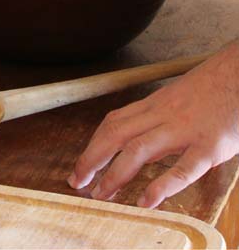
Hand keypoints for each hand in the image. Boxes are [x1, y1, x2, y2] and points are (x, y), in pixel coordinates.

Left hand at [68, 43, 238, 207]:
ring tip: (102, 195)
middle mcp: (163, 115)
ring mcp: (185, 129)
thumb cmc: (212, 88)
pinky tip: (147, 202)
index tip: (80, 166)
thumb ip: (157, 117)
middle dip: (92, 159)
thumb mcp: (177, 97)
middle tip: (77, 182)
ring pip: (140, 149)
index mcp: (154, 104)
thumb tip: (137, 140)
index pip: (113, 123)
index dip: (93, 145)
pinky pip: (183, 168)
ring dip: (116, 173)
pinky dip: (162, 185)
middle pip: (117, 135)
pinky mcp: (210, 146)